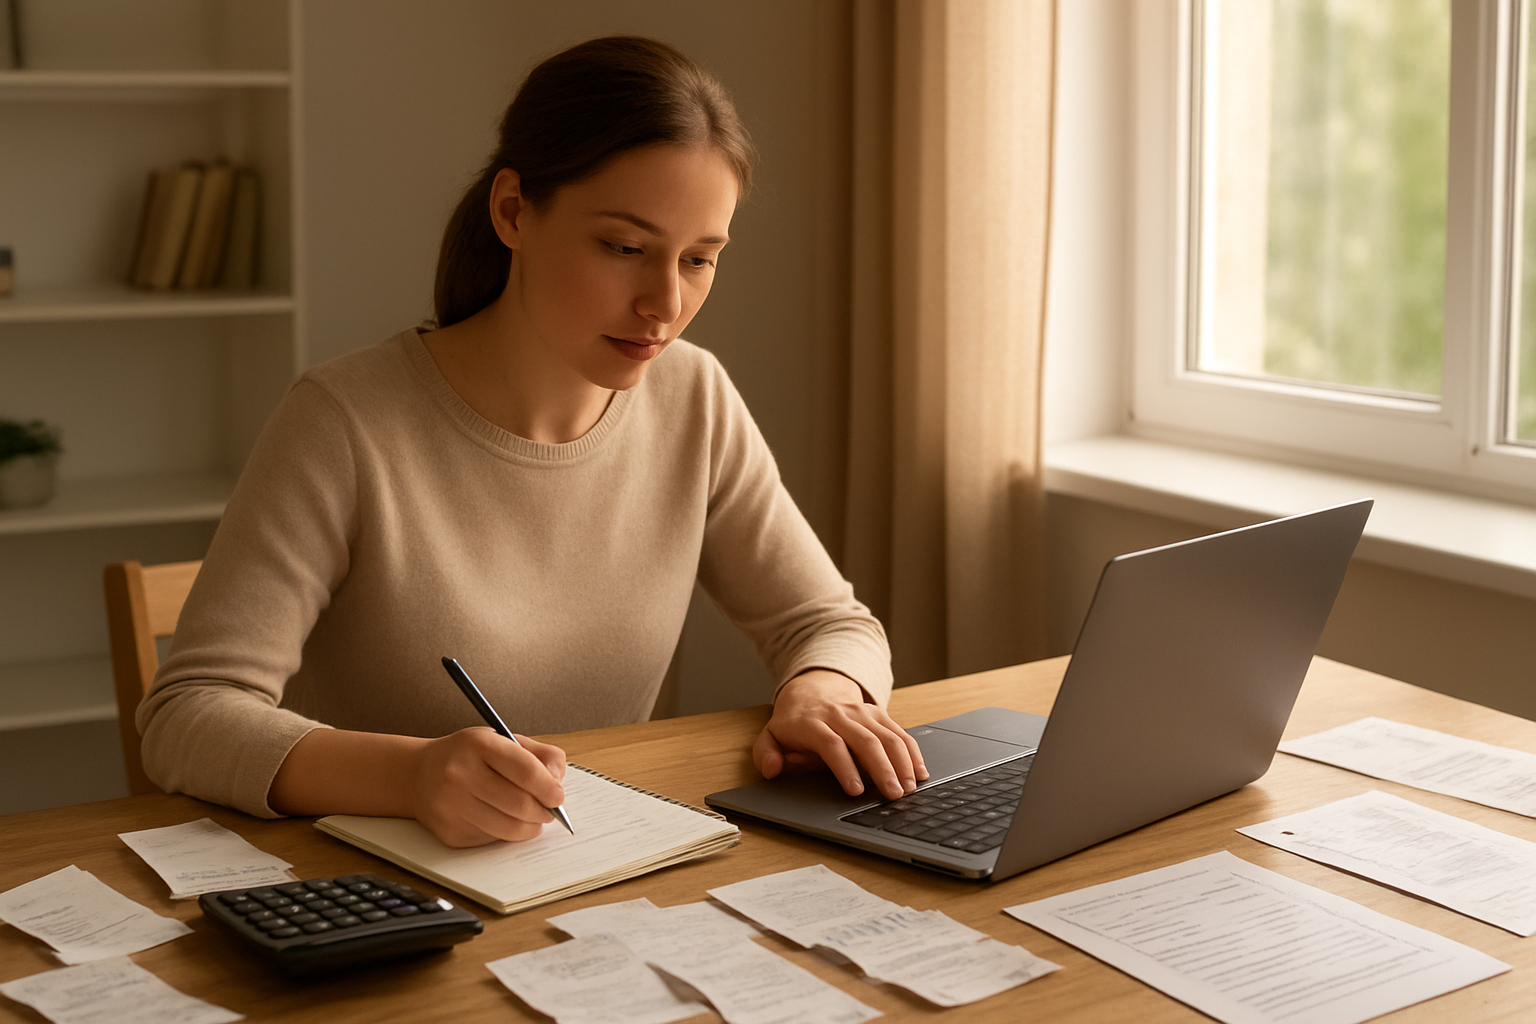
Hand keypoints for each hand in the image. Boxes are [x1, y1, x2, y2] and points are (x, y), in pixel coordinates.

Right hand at [409, 727, 566, 846]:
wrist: (418, 774)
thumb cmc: (468, 756)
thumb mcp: (502, 740)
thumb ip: (539, 754)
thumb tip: (557, 781)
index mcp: (478, 745)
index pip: (525, 770)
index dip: (549, 787)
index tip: (558, 795)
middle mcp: (460, 774)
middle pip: (520, 804)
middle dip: (544, 811)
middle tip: (549, 810)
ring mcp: (451, 805)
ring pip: (509, 828)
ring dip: (530, 827)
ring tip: (533, 818)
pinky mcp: (449, 831)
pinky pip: (492, 839)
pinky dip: (506, 833)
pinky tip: (502, 819)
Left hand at [753, 670, 927, 799]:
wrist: (811, 690)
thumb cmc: (793, 724)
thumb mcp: (770, 737)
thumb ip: (765, 755)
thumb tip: (772, 770)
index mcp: (812, 723)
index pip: (831, 744)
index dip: (844, 768)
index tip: (856, 791)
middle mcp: (840, 715)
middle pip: (865, 741)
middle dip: (882, 769)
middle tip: (893, 795)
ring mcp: (862, 712)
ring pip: (887, 735)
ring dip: (902, 762)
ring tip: (909, 788)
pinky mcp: (878, 713)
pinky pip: (899, 732)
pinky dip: (912, 752)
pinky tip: (920, 773)